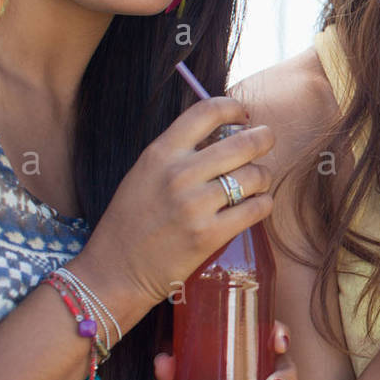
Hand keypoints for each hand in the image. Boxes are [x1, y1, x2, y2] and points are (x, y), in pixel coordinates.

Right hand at [75, 96, 274, 307]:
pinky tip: (255, 205)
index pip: (207, 111)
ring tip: (256, 183)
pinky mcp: (210, 235)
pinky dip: (263, 204)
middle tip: (266, 141)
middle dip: (264, 138)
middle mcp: (179, 174)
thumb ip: (179, 153)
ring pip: (256, 175)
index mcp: (160, 153)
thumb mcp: (144, 174)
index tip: (242, 116)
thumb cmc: (131, 222)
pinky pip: (258, 208)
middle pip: (244, 142)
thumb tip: (226, 133)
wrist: (114, 271)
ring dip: (263, 176)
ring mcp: (195, 205)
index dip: (233, 108)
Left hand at [154, 320, 297, 379]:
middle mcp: (263, 369)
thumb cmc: (193, 362)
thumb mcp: (182, 359)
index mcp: (253, 345)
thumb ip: (173, 363)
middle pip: (286, 369)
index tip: (279, 343)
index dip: (282, 336)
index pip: (274, 335)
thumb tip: (162, 363)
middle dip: (285, 379)